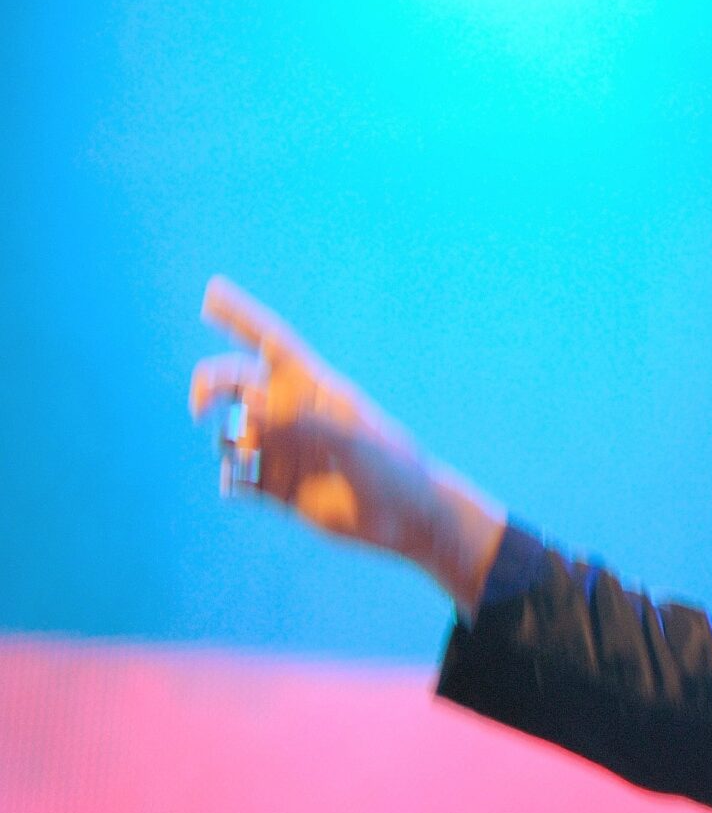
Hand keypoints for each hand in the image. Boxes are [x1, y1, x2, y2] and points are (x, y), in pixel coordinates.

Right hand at [188, 276, 504, 614]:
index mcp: (317, 388)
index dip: (240, 317)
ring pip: (229, 435)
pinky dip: (233, 480)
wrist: (409, 521)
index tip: (211, 292)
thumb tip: (247, 410)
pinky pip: (236, 480)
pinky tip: (246, 486)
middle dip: (210, 386)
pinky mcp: (277, 488)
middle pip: (236, 385)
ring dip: (229, 441)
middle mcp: (294, 415)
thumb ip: (302, 423)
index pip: (272, 343)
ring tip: (252, 458)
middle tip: (201, 404)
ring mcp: (284, 451)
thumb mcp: (353, 442)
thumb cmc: (393, 471)